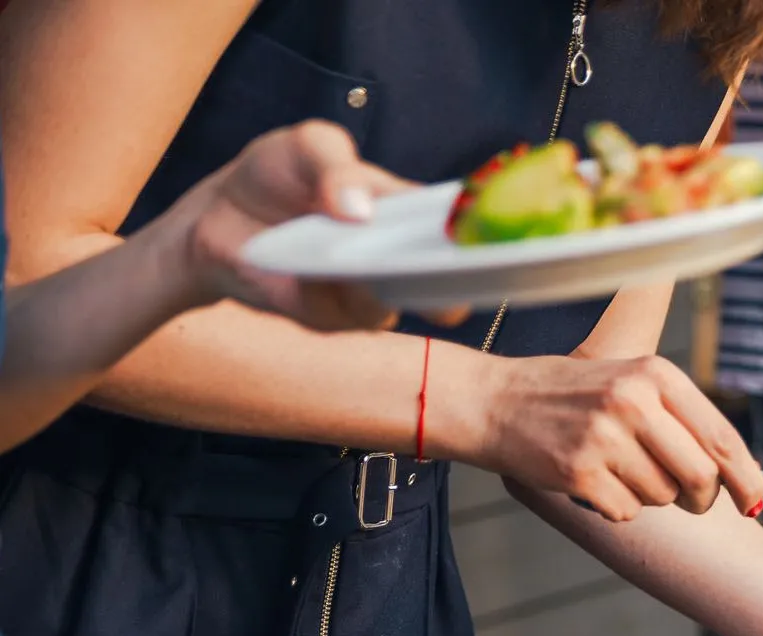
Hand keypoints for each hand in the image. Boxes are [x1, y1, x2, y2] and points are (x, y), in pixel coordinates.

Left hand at [163, 120, 464, 331]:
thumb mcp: (304, 146)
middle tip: (457, 269)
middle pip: (449, 280)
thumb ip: (334, 164)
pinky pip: (349, 313)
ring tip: (365, 257)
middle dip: (460, 279)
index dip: (486, 230)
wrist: (215, 216)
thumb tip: (360, 210)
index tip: (500, 234)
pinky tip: (315, 269)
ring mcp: (369, 291)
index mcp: (407, 210)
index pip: (461, 224)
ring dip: (384, 282)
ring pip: (400, 301)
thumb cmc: (274, 176)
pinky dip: (336, 291)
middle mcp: (398, 257)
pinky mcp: (332, 317)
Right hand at [460, 353, 762, 520]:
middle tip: (687, 498)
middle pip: (701, 477)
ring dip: (647, 496)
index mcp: (656, 374)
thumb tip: (738, 473)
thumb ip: (682, 419)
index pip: (722, 437)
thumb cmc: (570, 396)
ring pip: (663, 497)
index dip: (747, 477)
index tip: (755, 501)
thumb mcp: (631, 385)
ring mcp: (605, 437)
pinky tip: (592, 479)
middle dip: (701, 498)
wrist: (494, 401)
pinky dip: (615, 507)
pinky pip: (626, 512)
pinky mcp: (580, 472)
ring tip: (616, 467)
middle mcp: (634, 402)